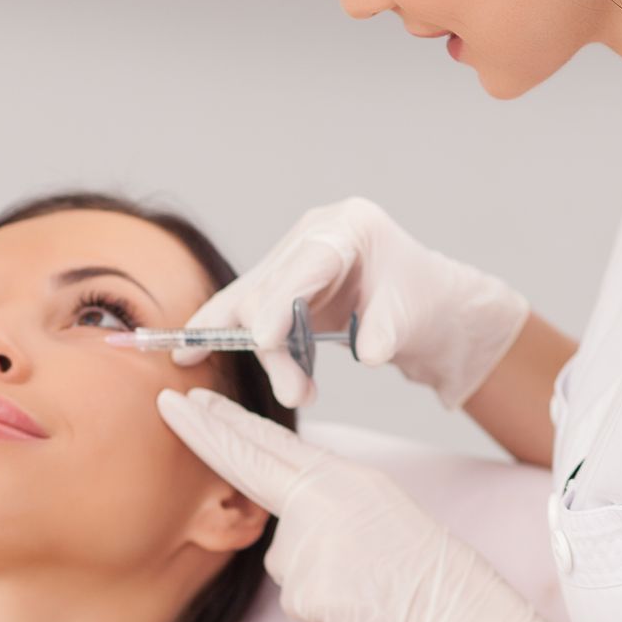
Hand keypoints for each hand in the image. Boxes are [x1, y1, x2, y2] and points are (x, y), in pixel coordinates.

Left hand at [158, 385, 567, 621]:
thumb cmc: (426, 568)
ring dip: (316, 574)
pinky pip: (299, 598)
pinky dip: (327, 606)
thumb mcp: (377, 509)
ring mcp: (309, 545)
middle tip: (168, 404)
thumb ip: (324, 502)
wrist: (462, 617)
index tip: (192, 401)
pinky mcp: (305, 591)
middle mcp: (321, 501)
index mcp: (343, 478)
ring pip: (284, 559)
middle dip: (206, 434)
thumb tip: (285, 522)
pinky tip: (362, 606)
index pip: (271, 446)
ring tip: (367, 582)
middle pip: (248, 464)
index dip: (227, 424)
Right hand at [174, 197, 528, 408]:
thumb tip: (370, 352)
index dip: (279, 301)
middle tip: (297, 394)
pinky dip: (231, 336)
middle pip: (271, 286)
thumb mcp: (415, 316)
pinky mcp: (283, 284)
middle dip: (273, 345)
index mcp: (349, 227)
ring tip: (293, 393)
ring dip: (262, 352)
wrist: (432, 307)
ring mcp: (295, 257)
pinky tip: (189, 352)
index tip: (263, 341)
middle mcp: (313, 234)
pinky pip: (249, 309)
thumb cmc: (426, 304)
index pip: (307, 262)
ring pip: (252, 300)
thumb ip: (389, 329)